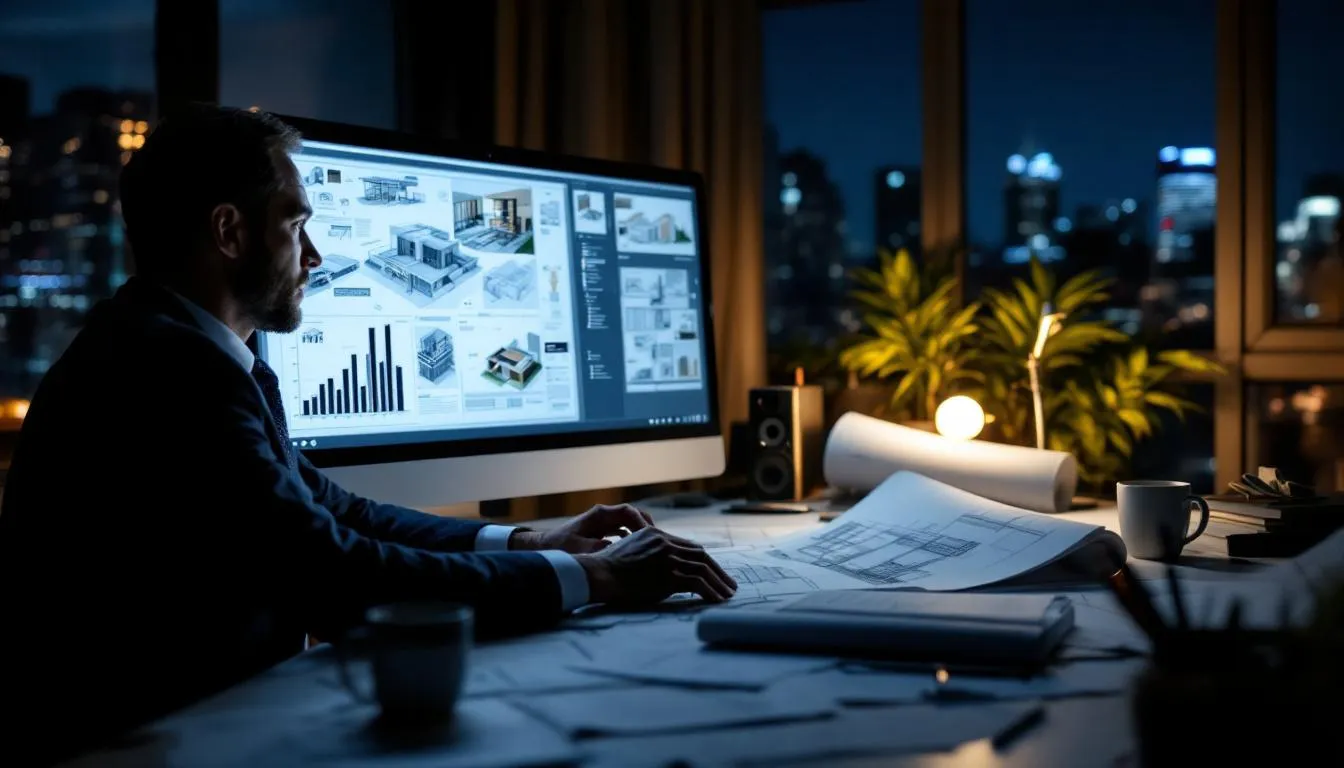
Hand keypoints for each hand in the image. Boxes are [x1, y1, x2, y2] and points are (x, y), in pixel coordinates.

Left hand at [511, 504, 654, 553]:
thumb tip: (619, 548)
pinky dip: (633, 538)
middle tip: (658, 541)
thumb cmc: (560, 548)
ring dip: (641, 532)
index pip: (628, 511)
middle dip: (646, 526)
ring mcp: (603, 522)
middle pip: (633, 514)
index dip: (642, 522)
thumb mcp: (580, 549)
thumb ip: (600, 548)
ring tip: (652, 547)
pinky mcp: (602, 531)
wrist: (545, 548)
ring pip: (629, 523)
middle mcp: (603, 515)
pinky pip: (623, 531)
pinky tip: (638, 552)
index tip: (650, 537)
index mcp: (600, 515)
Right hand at [576, 527, 737, 605]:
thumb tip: (663, 570)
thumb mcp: (631, 550)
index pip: (689, 546)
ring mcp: (667, 557)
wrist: (598, 574)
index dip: (705, 560)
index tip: (714, 571)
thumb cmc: (608, 568)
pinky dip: (710, 591)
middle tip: (728, 583)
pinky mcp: (668, 574)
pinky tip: (716, 600)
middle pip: (701, 555)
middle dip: (718, 571)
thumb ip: (650, 554)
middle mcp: (665, 542)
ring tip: (727, 594)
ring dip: (718, 583)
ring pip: (702, 568)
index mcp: (657, 535)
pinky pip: (697, 583)